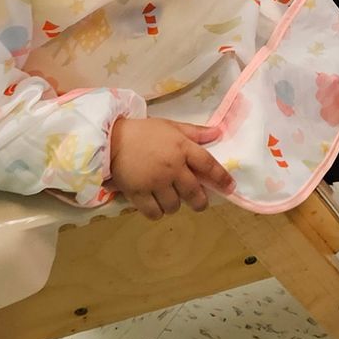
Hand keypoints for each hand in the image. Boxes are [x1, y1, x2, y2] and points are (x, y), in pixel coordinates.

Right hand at [109, 116, 232, 218]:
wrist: (108, 138)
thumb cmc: (141, 131)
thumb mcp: (169, 125)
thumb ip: (194, 132)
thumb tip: (217, 132)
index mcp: (182, 148)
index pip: (209, 165)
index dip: (222, 178)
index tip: (230, 188)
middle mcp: (172, 167)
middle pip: (194, 192)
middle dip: (200, 202)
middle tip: (198, 203)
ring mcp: (155, 182)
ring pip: (174, 205)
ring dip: (175, 205)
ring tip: (170, 200)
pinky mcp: (138, 193)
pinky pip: (154, 212)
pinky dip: (157, 212)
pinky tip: (156, 206)